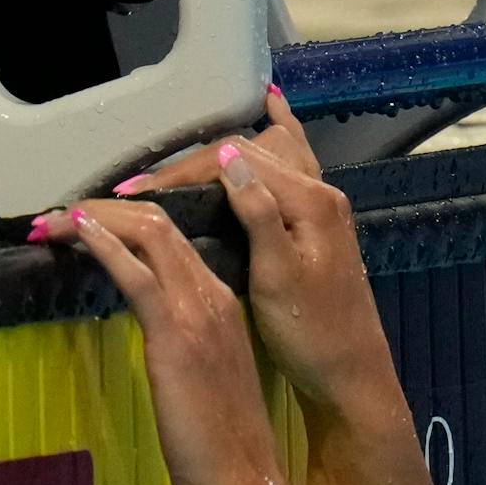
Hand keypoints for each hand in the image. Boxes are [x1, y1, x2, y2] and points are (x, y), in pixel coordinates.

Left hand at [38, 202, 284, 484]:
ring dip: (94, 218)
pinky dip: (104, 243)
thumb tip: (147, 326)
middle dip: (102, 208)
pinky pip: (139, 272)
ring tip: (54, 220)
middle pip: (160, 222)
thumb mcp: (203, 376)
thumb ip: (181, 340)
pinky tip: (75, 233)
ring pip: (150, 234)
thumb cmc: (223, 445)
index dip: (125, 222)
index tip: (83, 226)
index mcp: (225, 304)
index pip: (175, 238)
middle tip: (57, 216)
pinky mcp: (178, 335)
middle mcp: (216, 296)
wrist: (245, 484)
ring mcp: (200, 313)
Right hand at [121, 88, 398, 429]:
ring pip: (267, 156)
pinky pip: (291, 166)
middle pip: (248, 154)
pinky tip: (271, 109)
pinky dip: (276, 137)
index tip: (134, 191)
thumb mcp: (278, 277)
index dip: (181, 172)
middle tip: (139, 185)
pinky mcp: (318, 226)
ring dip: (221, 156)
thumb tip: (228, 159)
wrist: (351, 375)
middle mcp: (321, 193)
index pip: (236, 162)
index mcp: (311, 202)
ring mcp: (323, 208)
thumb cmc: (312, 335)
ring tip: (176, 159)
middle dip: (191, 165)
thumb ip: (258, 214)